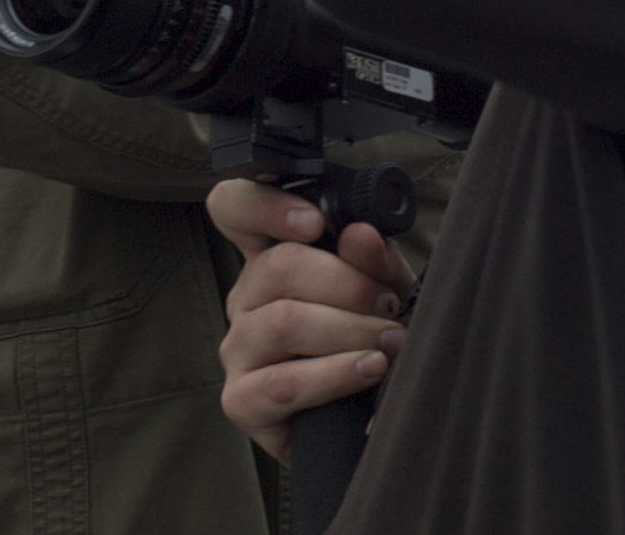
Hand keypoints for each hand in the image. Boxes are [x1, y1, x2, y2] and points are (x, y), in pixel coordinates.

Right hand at [209, 178, 415, 462]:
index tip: (316, 223)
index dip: (266, 206)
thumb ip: (374, 260)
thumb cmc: (372, 341)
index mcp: (269, 258)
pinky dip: (335, 374)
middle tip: (386, 304)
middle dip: (347, 283)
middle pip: (277, 266)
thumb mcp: (386, 290)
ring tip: (390, 341)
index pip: (234, 208)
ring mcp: (238, 349)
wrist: (369, 419)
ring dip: (350, 330)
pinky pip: (283, 383)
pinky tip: (369, 369)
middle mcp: (245, 298)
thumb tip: (360, 235)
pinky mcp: (241, 400)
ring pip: (283, 323)